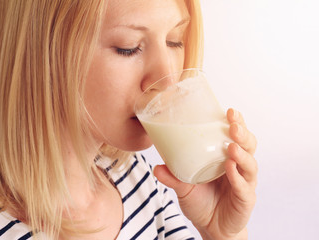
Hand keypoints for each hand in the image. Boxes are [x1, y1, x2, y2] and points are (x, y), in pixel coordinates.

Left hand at [154, 108, 257, 239]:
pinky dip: (237, 177)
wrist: (211, 228)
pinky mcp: (246, 199)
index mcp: (225, 158)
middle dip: (243, 133)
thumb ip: (172, 177)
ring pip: (250, 164)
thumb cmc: (202, 202)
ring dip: (242, 154)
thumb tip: (156, 167)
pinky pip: (244, 187)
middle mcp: (238, 167)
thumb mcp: (184, 187)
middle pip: (248, 145)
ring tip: (231, 146)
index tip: (229, 111)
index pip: (235, 136)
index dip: (236, 122)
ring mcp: (244, 183)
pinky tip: (230, 169)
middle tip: (233, 126)